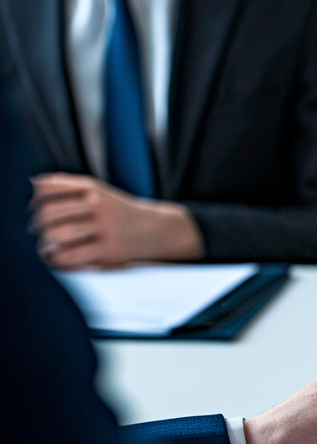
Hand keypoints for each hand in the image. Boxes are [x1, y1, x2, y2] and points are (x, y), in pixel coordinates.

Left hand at [29, 173, 203, 267]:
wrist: (159, 230)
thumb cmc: (122, 212)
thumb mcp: (99, 191)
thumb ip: (68, 185)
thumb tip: (33, 184)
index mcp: (93, 188)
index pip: (49, 188)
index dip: (32, 200)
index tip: (30, 209)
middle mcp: (99, 206)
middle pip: (50, 213)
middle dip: (35, 224)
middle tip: (34, 231)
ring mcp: (105, 229)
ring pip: (60, 234)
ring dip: (44, 242)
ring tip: (42, 246)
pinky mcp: (110, 251)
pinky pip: (74, 256)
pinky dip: (57, 259)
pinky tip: (54, 259)